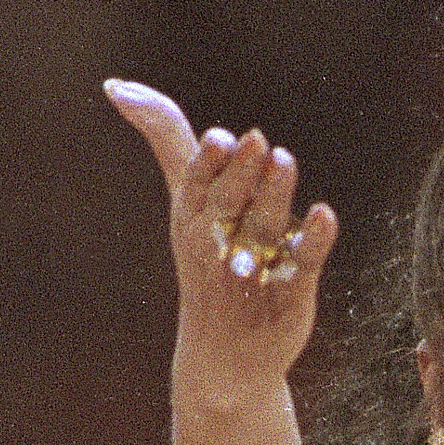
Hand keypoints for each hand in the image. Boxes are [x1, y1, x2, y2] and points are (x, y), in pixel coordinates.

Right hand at [102, 78, 340, 409]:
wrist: (222, 358)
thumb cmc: (205, 263)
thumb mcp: (183, 201)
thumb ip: (166, 140)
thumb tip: (119, 86)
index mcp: (192, 216)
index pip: (196, 184)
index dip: (209, 163)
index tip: (219, 138)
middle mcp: (218, 241)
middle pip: (229, 202)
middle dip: (240, 173)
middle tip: (255, 141)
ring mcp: (255, 267)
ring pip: (263, 227)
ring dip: (273, 195)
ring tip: (282, 160)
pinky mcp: (291, 290)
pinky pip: (303, 260)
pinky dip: (314, 238)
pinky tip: (324, 214)